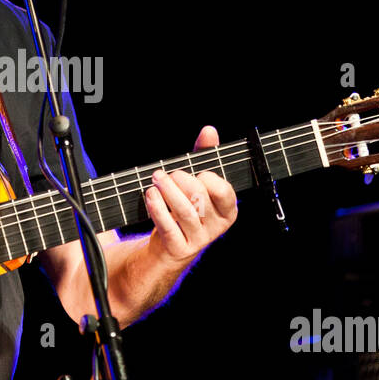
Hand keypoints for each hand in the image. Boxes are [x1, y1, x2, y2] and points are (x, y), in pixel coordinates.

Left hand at [143, 125, 237, 267]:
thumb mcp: (196, 182)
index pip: (224, 191)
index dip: (207, 178)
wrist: (169, 246)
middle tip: (164, 174)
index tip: (195, 173)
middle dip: (180, 180)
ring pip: (184, 211)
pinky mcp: (179, 249)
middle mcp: (217, 227)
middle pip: (200, 197)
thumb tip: (209, 131)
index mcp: (227, 209)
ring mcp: (199, 240)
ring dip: (166, 190)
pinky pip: (168, 226)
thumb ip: (204, 156)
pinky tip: (150, 195)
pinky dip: (157, 207)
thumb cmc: (185, 208)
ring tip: (156, 179)